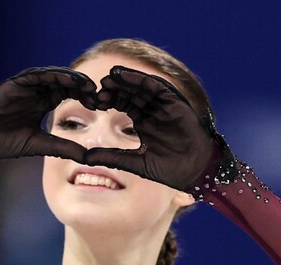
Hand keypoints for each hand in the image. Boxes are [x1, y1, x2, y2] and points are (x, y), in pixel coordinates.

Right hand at [0, 66, 97, 161]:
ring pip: (55, 76)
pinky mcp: (18, 82)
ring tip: (89, 86)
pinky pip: (40, 75)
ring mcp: (28, 86)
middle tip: (99, 95)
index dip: (85, 98)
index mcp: (44, 103)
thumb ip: (63, 147)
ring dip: (73, 79)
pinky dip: (55, 75)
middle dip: (83, 87)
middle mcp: (38, 92)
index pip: (69, 95)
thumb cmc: (8, 143)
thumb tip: (87, 156)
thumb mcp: (42, 144)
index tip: (100, 105)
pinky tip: (70, 81)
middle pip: (66, 83)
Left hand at [84, 65, 220, 191]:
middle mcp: (151, 111)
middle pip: (129, 93)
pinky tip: (124, 76)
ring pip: (141, 87)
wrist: (195, 172)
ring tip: (108, 77)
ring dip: (124, 80)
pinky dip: (141, 79)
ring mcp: (163, 105)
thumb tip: (86, 157)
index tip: (92, 102)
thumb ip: (111, 157)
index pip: (122, 106)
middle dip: (114, 89)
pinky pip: (156, 86)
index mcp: (142, 123)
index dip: (108, 102)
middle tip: (98, 88)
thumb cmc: (168, 170)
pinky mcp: (175, 102)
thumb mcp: (134, 162)